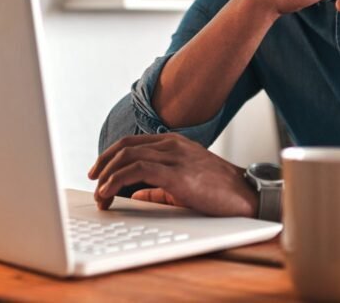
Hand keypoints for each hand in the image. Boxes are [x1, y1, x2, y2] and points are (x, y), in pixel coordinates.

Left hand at [88, 133, 257, 216]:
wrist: (247, 196)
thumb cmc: (219, 191)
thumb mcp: (184, 184)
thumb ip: (158, 187)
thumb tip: (134, 193)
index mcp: (174, 143)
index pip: (132, 142)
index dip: (110, 156)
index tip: (97, 172)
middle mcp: (172, 145)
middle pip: (125, 147)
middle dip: (103, 165)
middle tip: (92, 182)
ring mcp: (175, 156)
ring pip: (127, 157)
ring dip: (106, 176)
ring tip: (99, 194)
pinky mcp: (177, 173)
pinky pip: (137, 170)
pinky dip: (116, 181)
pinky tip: (108, 193)